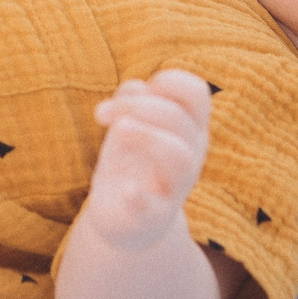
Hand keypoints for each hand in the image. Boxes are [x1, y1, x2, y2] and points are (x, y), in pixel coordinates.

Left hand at [81, 71, 213, 250]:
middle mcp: (190, 156)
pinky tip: (126, 190)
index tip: (132, 92)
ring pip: (180, 157)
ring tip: (117, 130)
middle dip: (137, 105)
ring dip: (147, 136)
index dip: (166, 81)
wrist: (123, 217)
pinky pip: (155, 210)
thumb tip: (136, 88)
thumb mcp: (128, 123)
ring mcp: (174, 188)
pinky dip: (140, 199)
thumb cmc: (130, 160)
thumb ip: (132, 99)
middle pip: (180, 120)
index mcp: (188, 129)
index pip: (197, 93)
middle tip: (100, 113)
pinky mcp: (153, 217)